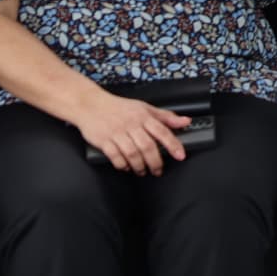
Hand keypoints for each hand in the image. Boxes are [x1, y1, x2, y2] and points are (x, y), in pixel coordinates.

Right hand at [74, 88, 189, 175]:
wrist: (90, 104)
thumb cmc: (119, 107)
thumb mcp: (145, 108)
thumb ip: (165, 117)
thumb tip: (186, 121)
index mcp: (143, 116)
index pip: (162, 131)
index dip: (173, 145)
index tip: (180, 156)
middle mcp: (131, 124)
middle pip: (148, 146)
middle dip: (155, 162)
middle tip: (158, 170)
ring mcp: (117, 133)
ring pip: (132, 154)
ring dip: (139, 166)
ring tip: (142, 171)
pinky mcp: (103, 140)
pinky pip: (115, 156)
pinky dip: (122, 164)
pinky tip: (126, 167)